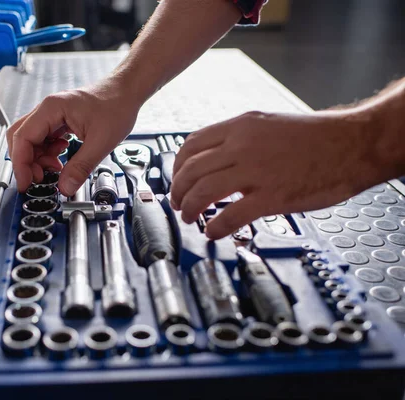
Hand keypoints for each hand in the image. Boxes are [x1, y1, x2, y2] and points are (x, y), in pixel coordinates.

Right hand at [6, 77, 140, 195]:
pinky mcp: (58, 120)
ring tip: (56, 169)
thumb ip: (81, 167)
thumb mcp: (101, 142)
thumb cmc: (116, 106)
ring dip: (38, 159)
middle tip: (40, 179)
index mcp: (52, 109)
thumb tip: (65, 187)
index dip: (21, 164)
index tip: (26, 182)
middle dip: (27, 162)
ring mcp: (52, 114)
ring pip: (31, 140)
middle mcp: (47, 109)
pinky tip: (61, 159)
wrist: (127, 91)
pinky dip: (47, 153)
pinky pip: (43, 139)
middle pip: (21, 139)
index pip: (22, 138)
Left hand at [171, 110, 379, 239]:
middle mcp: (243, 145)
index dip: (176, 167)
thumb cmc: (315, 137)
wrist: (353, 143)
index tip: (177, 180)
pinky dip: (215, 227)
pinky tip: (213, 232)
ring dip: (189, 209)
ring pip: (203, 191)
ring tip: (189, 218)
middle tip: (177, 204)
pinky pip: (231, 215)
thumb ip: (238, 140)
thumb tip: (214, 159)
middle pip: (191, 170)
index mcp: (240, 126)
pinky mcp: (273, 196)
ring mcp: (256, 171)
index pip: (191, 145)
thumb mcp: (267, 125)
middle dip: (177, 191)